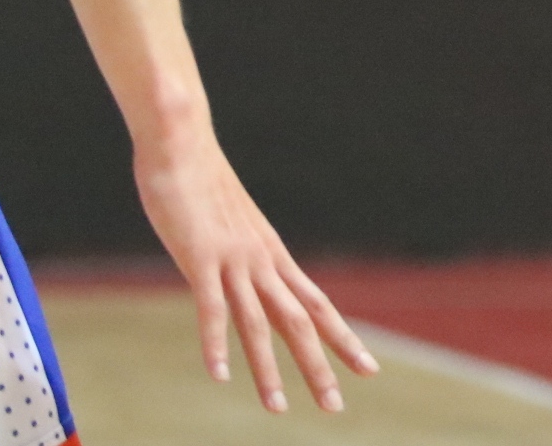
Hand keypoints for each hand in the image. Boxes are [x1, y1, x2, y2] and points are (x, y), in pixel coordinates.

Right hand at [135, 127, 375, 411]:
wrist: (183, 142)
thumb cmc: (202, 182)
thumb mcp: (230, 226)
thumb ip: (237, 255)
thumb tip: (237, 273)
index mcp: (273, 256)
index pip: (317, 305)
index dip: (342, 338)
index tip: (367, 368)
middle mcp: (263, 261)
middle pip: (300, 322)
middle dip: (321, 365)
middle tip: (338, 407)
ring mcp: (234, 260)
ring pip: (261, 324)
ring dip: (270, 370)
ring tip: (281, 409)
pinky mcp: (201, 257)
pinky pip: (212, 307)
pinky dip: (217, 343)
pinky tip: (221, 376)